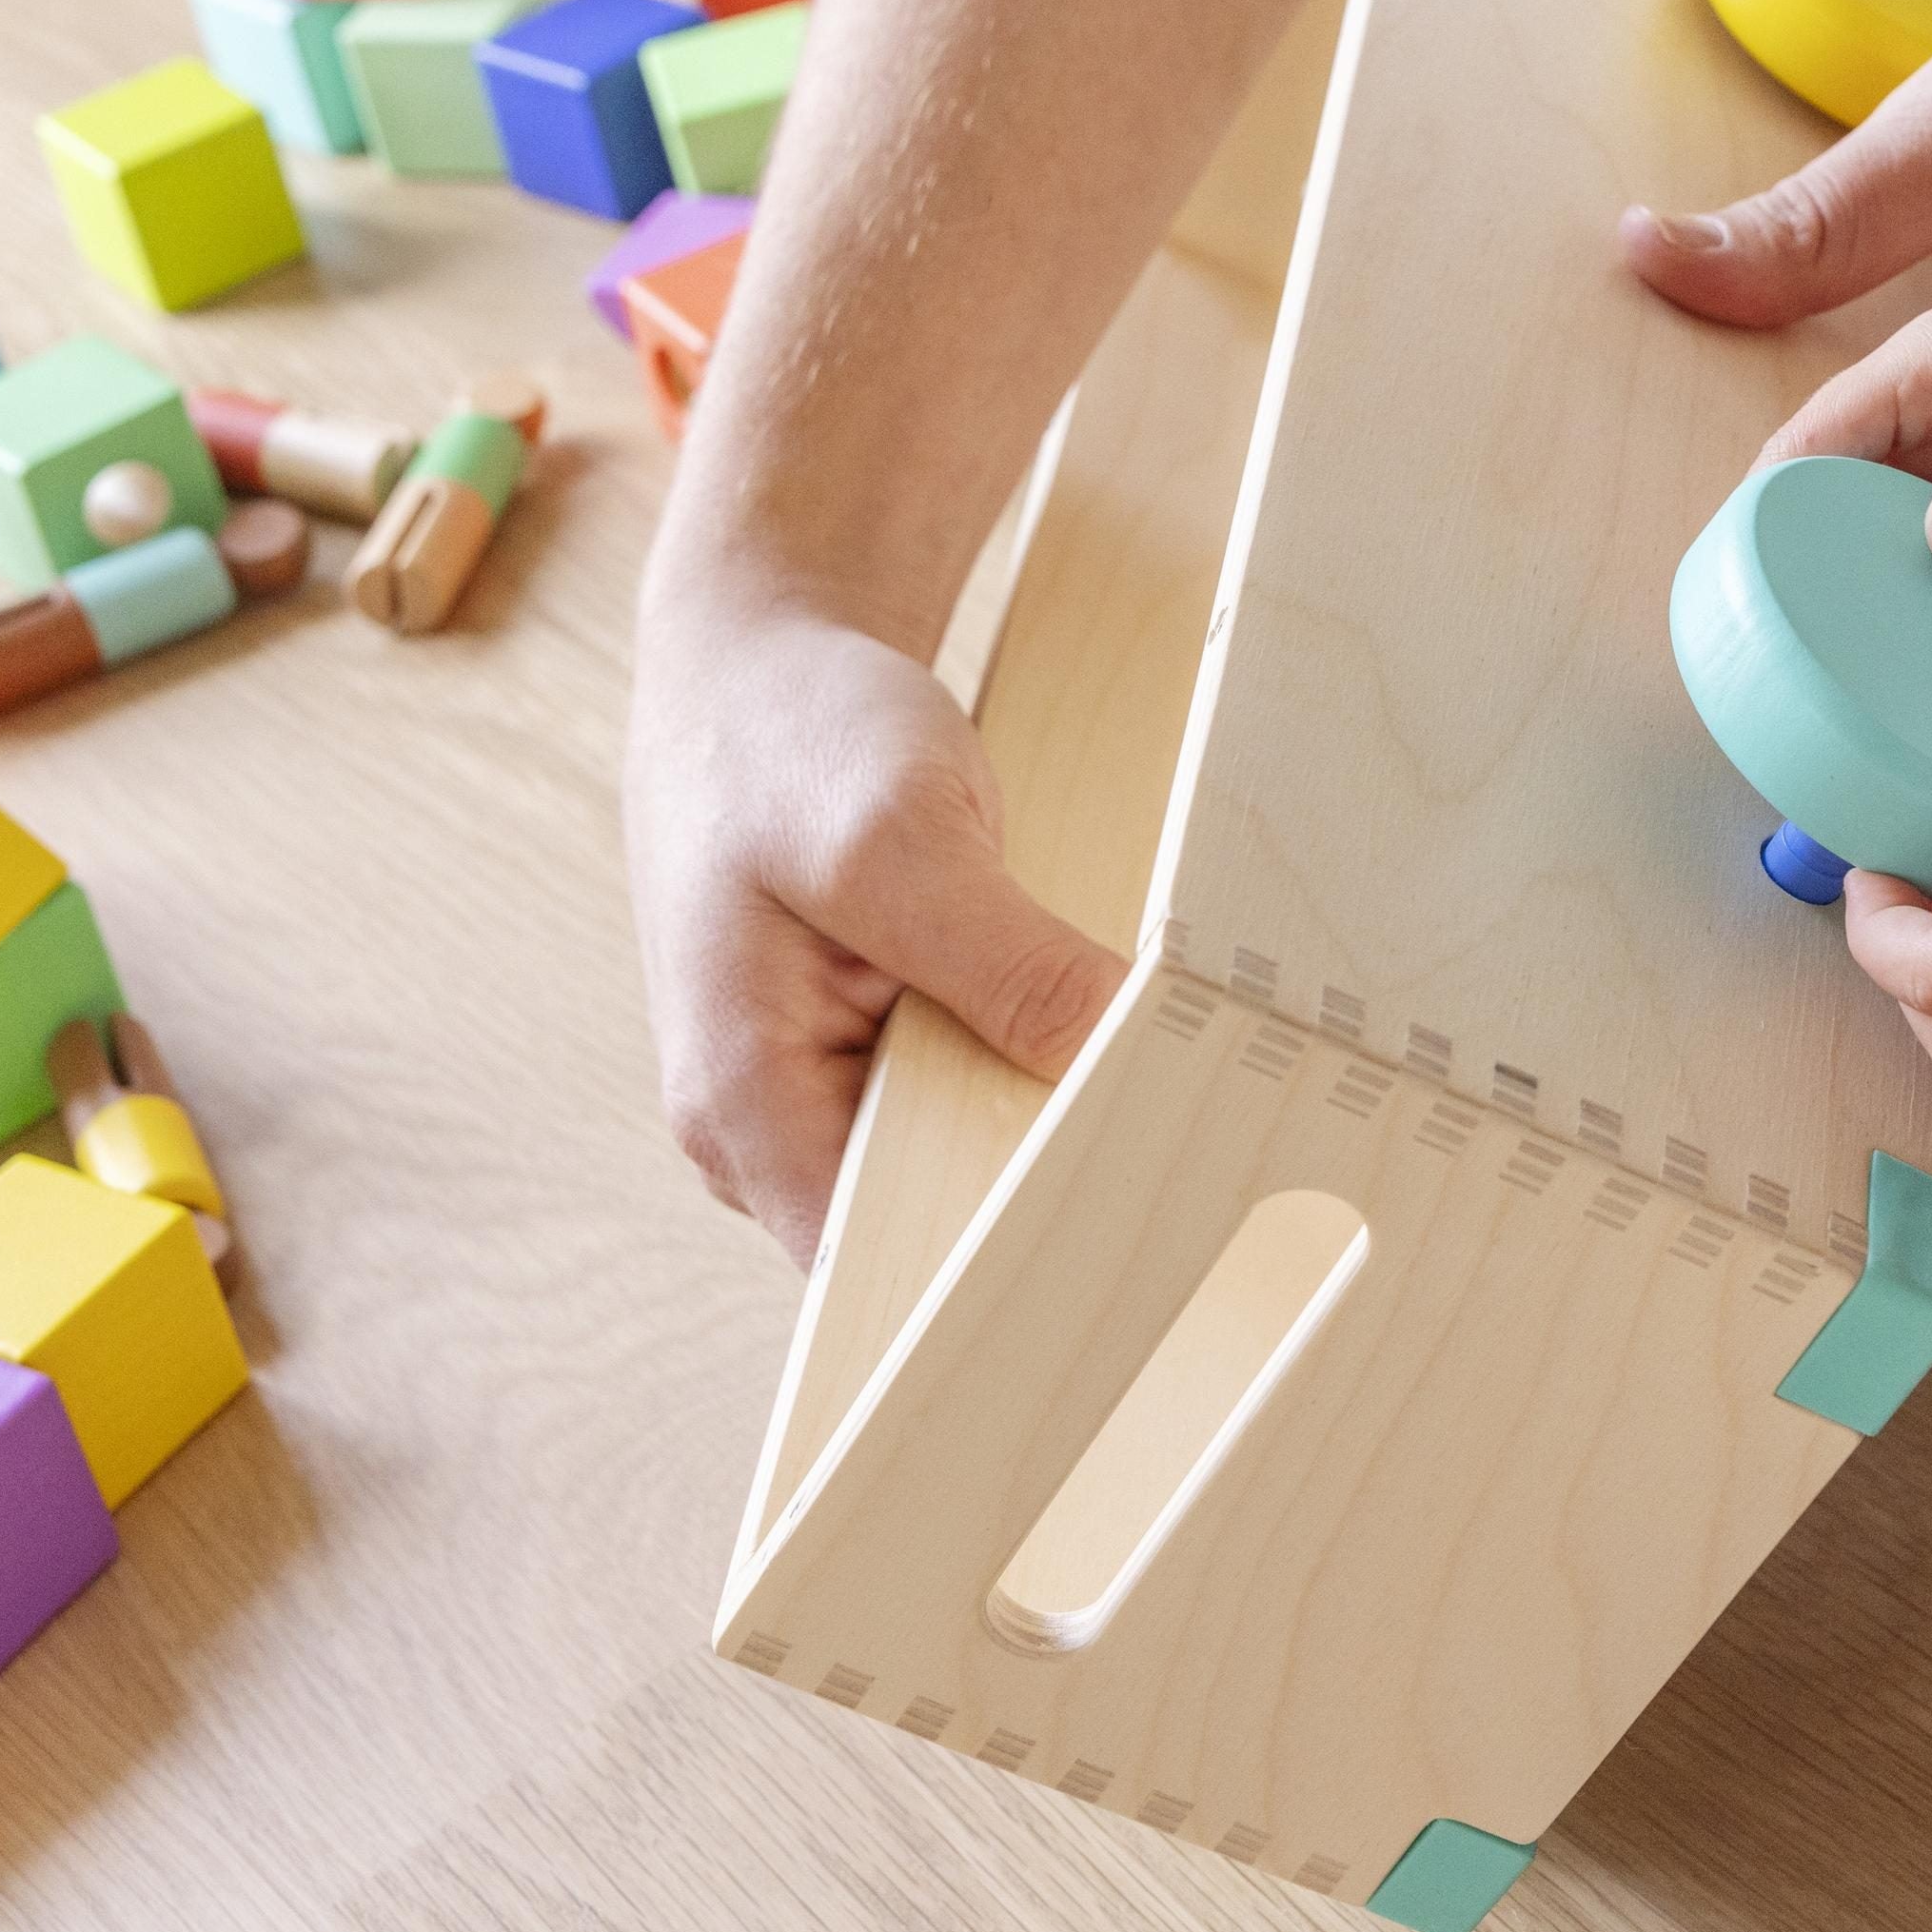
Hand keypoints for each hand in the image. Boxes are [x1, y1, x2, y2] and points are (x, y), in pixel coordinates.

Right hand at [623, 590, 1127, 1259]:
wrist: (756, 655)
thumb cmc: (788, 737)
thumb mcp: (898, 838)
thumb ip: (1006, 963)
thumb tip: (1121, 1061)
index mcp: (741, 1111)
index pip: (874, 1270)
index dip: (992, 1276)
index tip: (1122, 1258)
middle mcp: (772, 1129)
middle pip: (933, 1226)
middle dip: (1046, 1202)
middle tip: (1190, 1171)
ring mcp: (827, 1089)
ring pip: (966, 1163)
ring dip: (1055, 1129)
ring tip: (1172, 1101)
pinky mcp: (881, 1045)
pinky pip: (977, 1095)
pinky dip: (1043, 1069)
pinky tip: (1120, 1048)